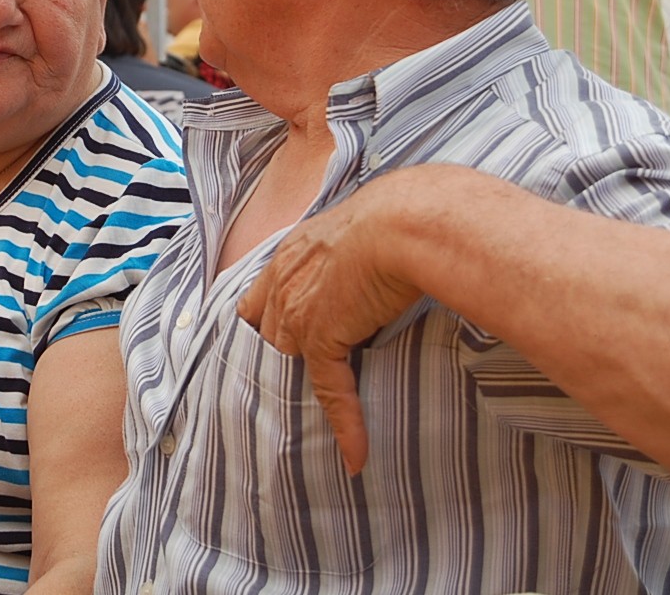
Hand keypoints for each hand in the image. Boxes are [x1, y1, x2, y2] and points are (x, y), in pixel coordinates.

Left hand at [236, 174, 426, 475]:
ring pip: (290, 358)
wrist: (407, 221)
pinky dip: (346, 423)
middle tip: (301, 373)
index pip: (262, 292)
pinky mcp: (323, 338)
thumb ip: (358, 241)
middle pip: (269, 329)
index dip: (268, 316)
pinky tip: (357, 455)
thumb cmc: (401, 214)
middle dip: (281, 350)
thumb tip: (385, 243)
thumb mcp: (365, 221)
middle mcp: (286, 280)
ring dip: (303, 380)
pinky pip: (332, 391)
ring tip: (316, 408)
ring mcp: (301, 312)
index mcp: (292, 249)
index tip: (276, 333)